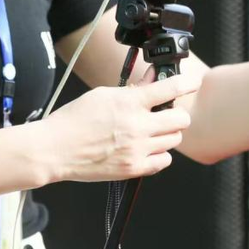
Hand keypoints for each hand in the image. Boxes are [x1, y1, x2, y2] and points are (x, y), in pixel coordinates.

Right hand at [39, 73, 198, 182]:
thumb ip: (132, 89)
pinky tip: (148, 148)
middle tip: (165, 114)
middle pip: (180, 119)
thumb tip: (152, 80)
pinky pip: (164, 161)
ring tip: (150, 132)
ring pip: (174, 140)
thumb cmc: (74, 120)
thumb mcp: (104, 95)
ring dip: (167, 134)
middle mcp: (137, 126)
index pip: (169, 89)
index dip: (186, 84)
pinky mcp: (133, 168)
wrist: (55, 150)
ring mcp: (137, 149)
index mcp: (129, 103)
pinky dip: (160, 154)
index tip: (193, 83)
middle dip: (175, 114)